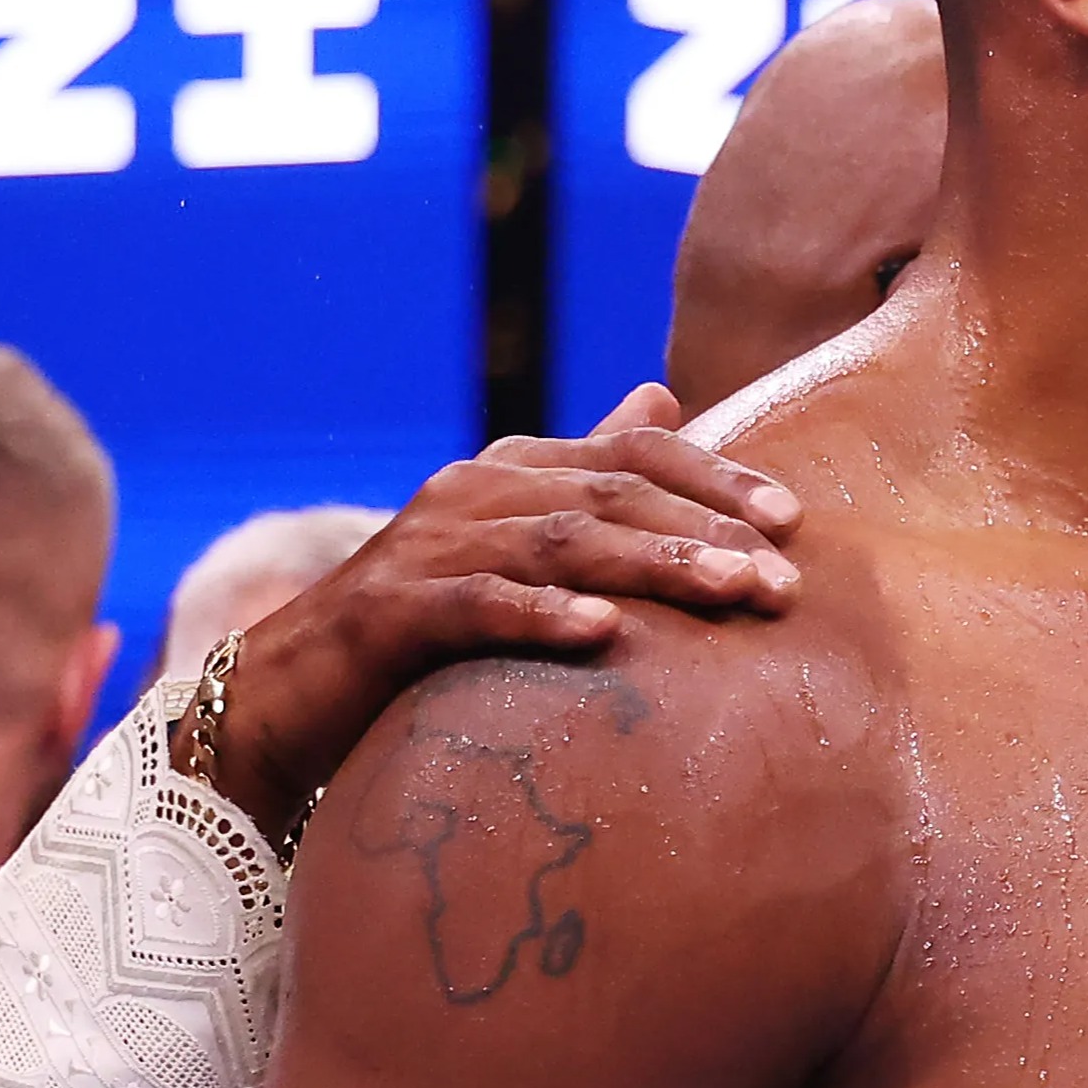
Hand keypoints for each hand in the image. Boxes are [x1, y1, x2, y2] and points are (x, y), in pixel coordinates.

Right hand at [209, 385, 802, 836]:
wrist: (293, 691)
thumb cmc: (429, 621)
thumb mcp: (516, 538)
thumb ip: (588, 473)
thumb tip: (660, 395)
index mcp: (515, 468)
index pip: (634, 452)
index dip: (716, 478)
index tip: (794, 521)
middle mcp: (475, 490)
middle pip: (611, 496)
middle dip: (706, 534)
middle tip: (784, 582)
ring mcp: (430, 546)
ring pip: (559, 543)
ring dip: (654, 567)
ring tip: (730, 594)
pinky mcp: (393, 612)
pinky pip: (478, 605)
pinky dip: (542, 614)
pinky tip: (602, 633)